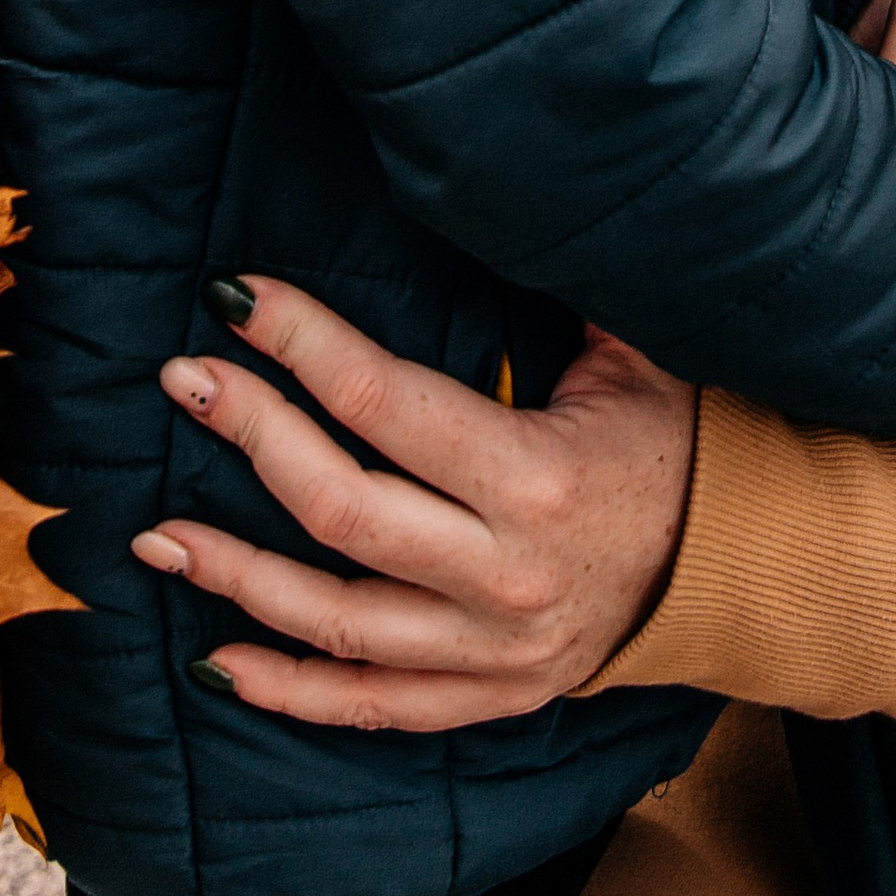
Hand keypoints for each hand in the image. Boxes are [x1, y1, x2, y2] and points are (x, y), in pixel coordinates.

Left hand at [135, 279, 696, 730]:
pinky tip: (215, 657)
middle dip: (251, 436)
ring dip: (236, 576)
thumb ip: (557, 286)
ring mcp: (495, 652)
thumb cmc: (672, 440)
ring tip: (156, 534)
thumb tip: (485, 187)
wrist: (739, 567)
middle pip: (343, 509)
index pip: (387, 403)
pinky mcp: (488, 700)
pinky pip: (368, 708)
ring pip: (336, 620)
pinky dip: (287, 690)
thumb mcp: (633, 353)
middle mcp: (509, 574)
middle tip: (183, 382)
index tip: (236, 299)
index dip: (302, 343)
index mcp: (540, 476)